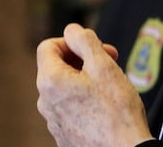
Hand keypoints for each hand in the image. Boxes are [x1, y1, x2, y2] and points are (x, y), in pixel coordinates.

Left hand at [36, 23, 153, 146]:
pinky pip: (69, 108)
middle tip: (109, 62)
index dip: (72, 41)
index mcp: (50, 81)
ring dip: (85, 79)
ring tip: (110, 86)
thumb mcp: (104, 66)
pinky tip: (106, 106)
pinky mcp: (63, 134)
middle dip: (82, 59)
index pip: (48, 46)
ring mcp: (53, 121)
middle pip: (57, 67)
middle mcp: (45, 102)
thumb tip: (72, 29)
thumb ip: (85, 41)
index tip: (94, 47)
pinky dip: (84, 100)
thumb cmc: (117, 112)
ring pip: (64, 88)